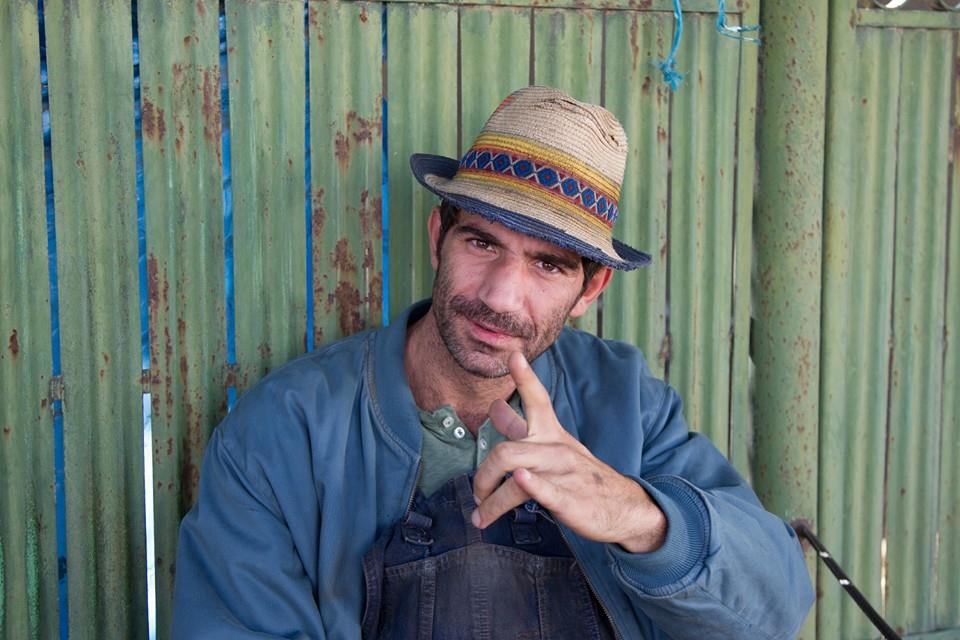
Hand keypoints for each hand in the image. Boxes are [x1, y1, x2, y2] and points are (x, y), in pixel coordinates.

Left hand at [471, 352, 666, 552]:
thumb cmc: (581, 477)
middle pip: (505, 450)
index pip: (537, 399)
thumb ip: (523, 430)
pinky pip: (544, 488)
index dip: (524, 377)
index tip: (513, 355)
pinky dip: (530, 483)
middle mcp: (554, 448)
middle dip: (482, 476)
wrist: (623, 507)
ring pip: (515, 473)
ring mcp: (561, 473)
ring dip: (491, 498)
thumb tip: (495, 408)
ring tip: (481, 513)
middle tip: (477, 493)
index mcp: (551, 433)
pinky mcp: (568, 498)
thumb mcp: (555, 447)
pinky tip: (518, 480)